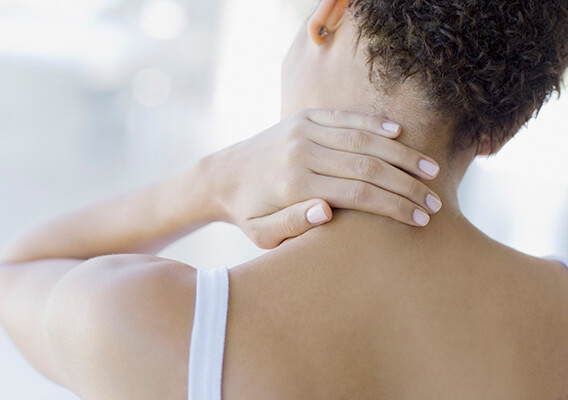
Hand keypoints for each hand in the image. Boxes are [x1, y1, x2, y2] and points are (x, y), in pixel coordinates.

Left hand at [203, 108, 441, 248]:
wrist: (221, 176)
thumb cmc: (247, 212)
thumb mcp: (261, 233)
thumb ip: (292, 225)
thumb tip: (328, 212)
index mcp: (295, 185)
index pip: (358, 193)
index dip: (393, 206)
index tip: (420, 219)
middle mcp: (302, 152)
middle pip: (367, 165)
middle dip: (406, 184)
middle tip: (434, 200)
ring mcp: (302, 130)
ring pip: (361, 138)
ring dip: (400, 153)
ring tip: (429, 169)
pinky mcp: (302, 117)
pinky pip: (344, 117)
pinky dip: (373, 123)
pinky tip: (399, 132)